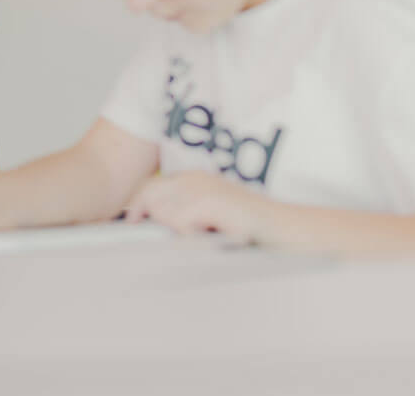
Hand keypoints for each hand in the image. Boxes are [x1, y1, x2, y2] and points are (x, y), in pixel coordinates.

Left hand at [124, 171, 272, 244]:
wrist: (282, 229)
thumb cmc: (246, 228)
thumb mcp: (207, 215)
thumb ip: (181, 213)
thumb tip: (148, 221)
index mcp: (193, 178)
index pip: (150, 187)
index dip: (139, 206)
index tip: (132, 222)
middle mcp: (194, 178)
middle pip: (148, 195)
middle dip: (145, 216)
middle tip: (148, 232)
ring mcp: (201, 188)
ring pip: (161, 211)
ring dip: (173, 229)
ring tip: (197, 235)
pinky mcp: (208, 202)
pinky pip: (179, 222)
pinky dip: (188, 235)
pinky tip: (208, 236)